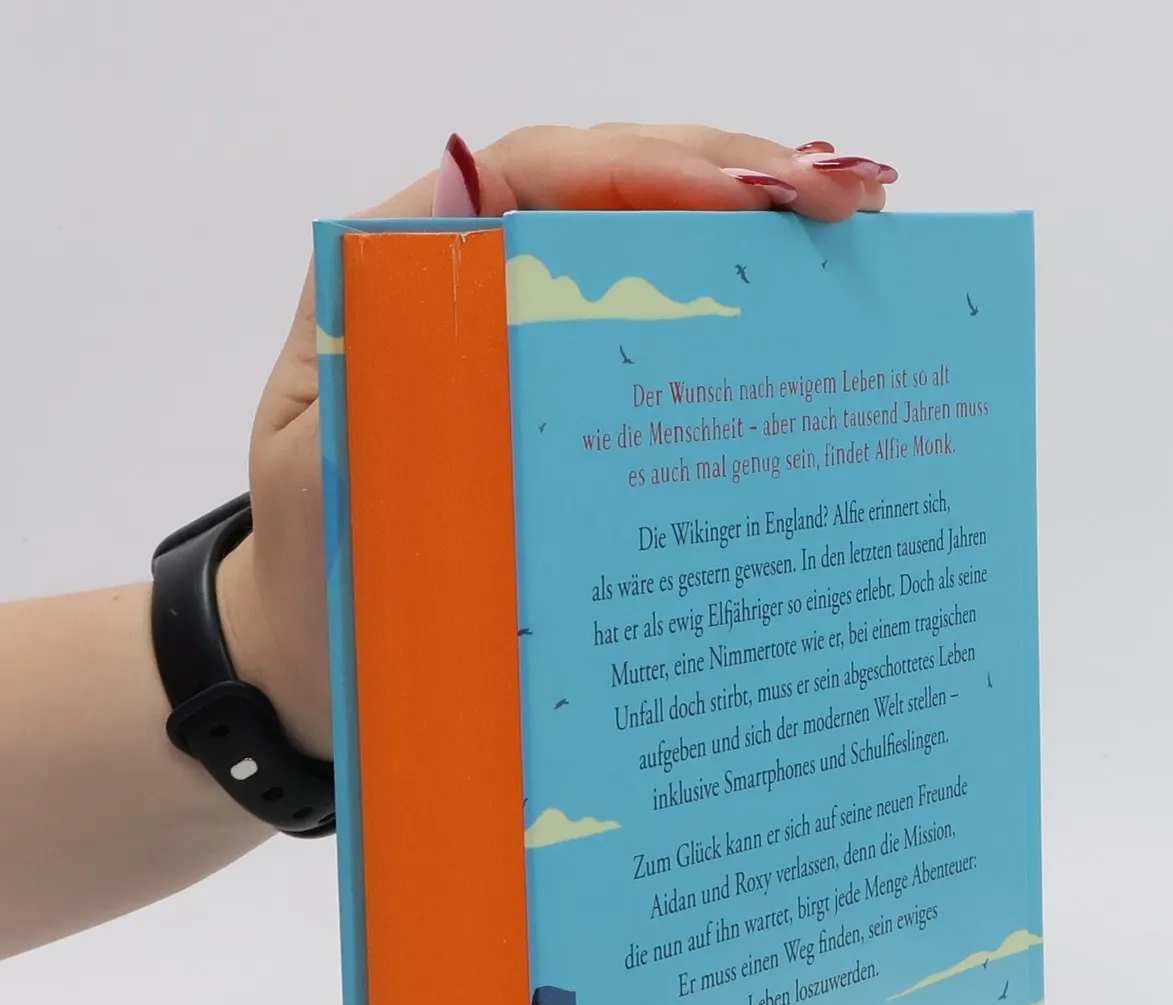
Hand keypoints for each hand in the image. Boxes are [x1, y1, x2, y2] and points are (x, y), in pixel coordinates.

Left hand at [217, 125, 897, 754]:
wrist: (318, 666)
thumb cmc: (314, 580)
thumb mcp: (322, 468)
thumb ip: (373, 353)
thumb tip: (459, 207)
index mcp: (402, 277)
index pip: (532, 176)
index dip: (645, 170)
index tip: (745, 202)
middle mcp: (472, 284)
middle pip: (612, 188)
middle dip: (734, 179)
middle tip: (845, 205)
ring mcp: (529, 339)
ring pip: (649, 249)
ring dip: (753, 237)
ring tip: (858, 233)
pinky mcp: (569, 406)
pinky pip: (655, 339)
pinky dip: (735, 321)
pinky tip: (812, 317)